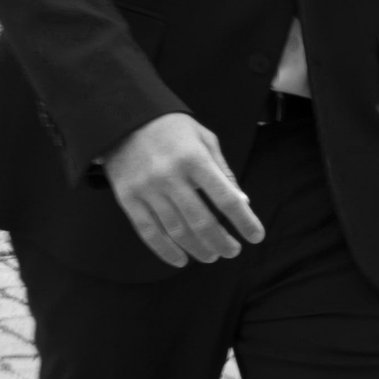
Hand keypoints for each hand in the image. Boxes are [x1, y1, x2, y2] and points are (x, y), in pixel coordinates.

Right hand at [106, 116, 265, 268]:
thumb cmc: (171, 128)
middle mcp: (171, 176)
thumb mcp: (203, 138)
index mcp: (194, 159)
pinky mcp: (128, 199)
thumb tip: (242, 202)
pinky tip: (181, 260)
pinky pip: (149, 232)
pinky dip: (166, 251)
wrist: (123, 118)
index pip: (225, 198)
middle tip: (232, 251)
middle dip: (222, 242)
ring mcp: (147, 189)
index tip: (256, 236)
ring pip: (177, 231)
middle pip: (202, 221)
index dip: (244, 221)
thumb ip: (223, 170)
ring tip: (211, 256)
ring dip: (198, 249)